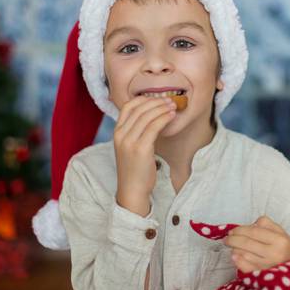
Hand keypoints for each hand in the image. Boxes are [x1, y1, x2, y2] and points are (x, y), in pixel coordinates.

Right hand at [114, 96, 176, 215]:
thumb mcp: (130, 147)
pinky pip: (154, 126)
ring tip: (173, 106)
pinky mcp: (141, 148)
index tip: (157, 98)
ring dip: (162, 108)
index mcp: (117, 133)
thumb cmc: (135, 169)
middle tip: (170, 100)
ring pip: (147, 116)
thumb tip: (152, 116)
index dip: (143, 99)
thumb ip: (136, 132)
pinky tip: (172, 116)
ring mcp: (129, 141)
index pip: (128, 107)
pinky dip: (164, 118)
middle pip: (139, 109)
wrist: (132, 190)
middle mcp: (120, 135)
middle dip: (157, 102)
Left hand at [223, 216, 289, 277]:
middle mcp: (274, 253)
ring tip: (232, 246)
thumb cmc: (285, 249)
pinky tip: (234, 256)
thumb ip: (267, 224)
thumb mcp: (281, 232)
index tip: (232, 231)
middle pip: (247, 243)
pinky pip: (245, 267)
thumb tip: (251, 224)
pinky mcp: (262, 275)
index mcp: (279, 240)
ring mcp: (267, 266)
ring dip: (234, 249)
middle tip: (227, 238)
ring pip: (244, 254)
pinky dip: (237, 260)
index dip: (240, 230)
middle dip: (233, 239)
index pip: (254, 231)